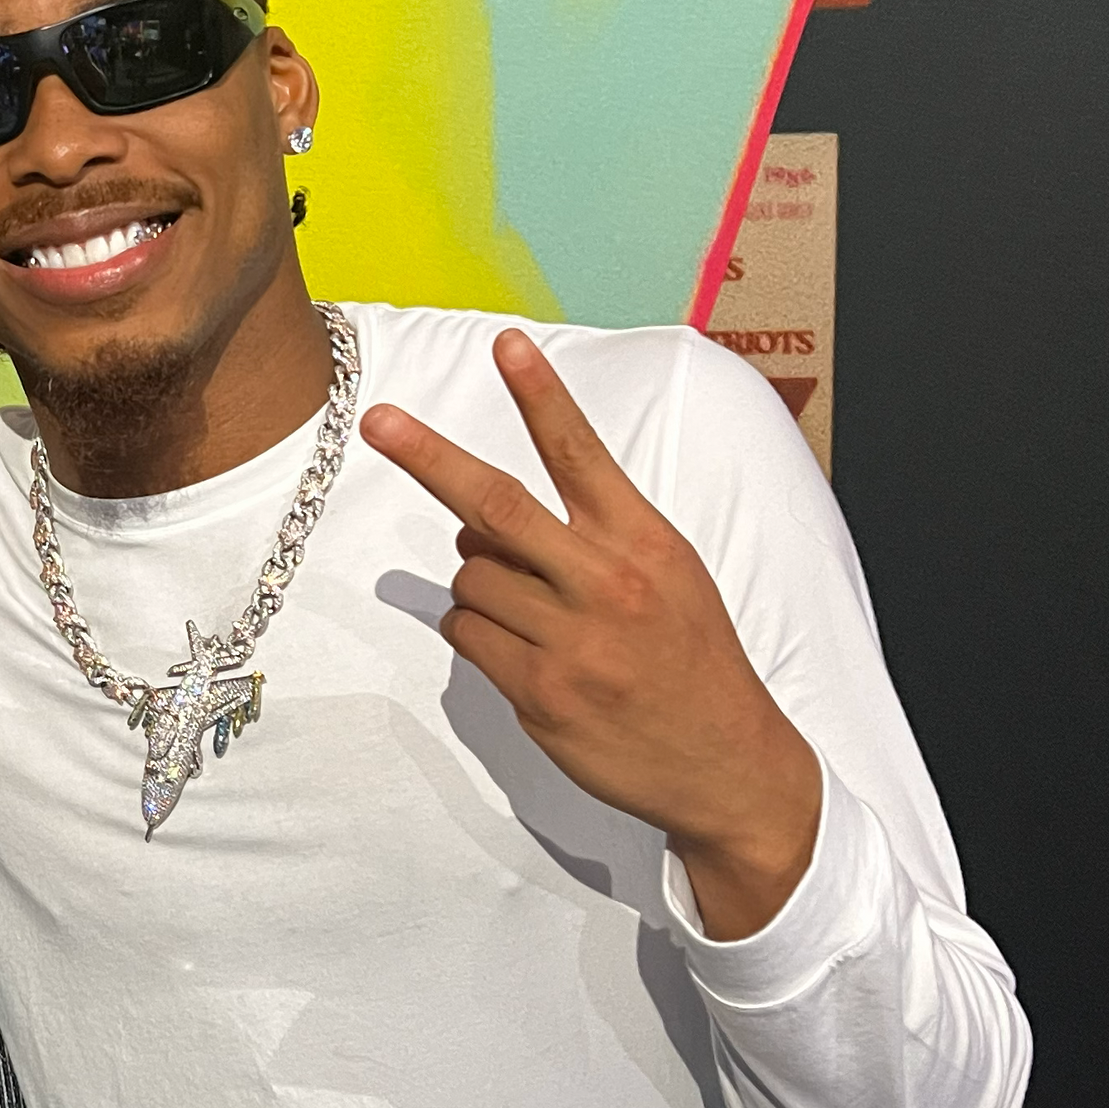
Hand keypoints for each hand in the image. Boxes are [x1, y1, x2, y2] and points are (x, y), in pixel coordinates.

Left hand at [360, 329, 821, 940]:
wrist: (729, 763)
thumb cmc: (691, 658)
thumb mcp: (670, 576)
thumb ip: (588, 539)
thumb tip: (483, 521)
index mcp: (644, 541)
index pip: (581, 454)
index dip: (540, 395)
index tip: (507, 344)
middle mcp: (605, 582)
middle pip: (495, 504)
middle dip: (428, 457)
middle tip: (378, 421)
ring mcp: (569, 641)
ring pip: (472, 576)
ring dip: (479, 581)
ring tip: (532, 611)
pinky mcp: (539, 693)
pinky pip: (470, 634)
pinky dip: (477, 631)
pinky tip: (521, 652)